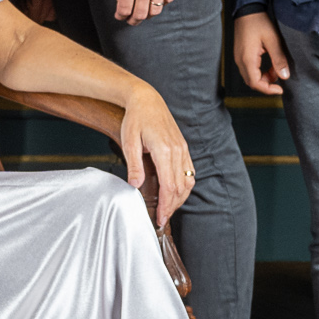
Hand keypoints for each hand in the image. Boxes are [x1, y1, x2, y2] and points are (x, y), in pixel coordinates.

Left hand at [116, 85, 194, 227]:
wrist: (147, 99)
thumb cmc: (135, 119)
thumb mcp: (129, 141)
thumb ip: (133, 165)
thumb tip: (135, 186)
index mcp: (165, 150)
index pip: (170, 186)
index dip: (166, 205)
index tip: (160, 218)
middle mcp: (178, 151)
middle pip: (180, 187)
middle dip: (172, 206)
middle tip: (162, 219)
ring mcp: (183, 149)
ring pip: (188, 181)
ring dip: (180, 198)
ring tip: (168, 209)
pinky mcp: (183, 147)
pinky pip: (190, 172)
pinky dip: (185, 186)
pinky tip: (176, 193)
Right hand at [233, 11, 289, 94]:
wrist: (247, 9)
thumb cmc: (258, 22)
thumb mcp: (273, 40)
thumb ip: (279, 59)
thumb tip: (284, 76)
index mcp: (247, 59)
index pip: (255, 83)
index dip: (268, 89)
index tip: (280, 89)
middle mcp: (240, 60)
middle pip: (251, 82)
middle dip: (266, 83)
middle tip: (279, 77)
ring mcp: (238, 58)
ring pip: (250, 76)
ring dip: (263, 77)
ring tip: (276, 68)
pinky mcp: (240, 54)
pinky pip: (248, 69)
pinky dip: (259, 71)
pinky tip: (268, 63)